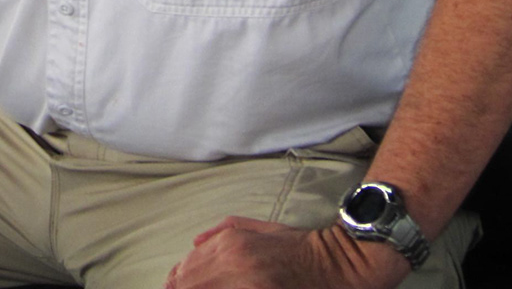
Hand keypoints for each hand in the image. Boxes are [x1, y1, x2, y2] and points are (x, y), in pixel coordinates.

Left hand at [164, 220, 406, 288]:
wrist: (338, 264)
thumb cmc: (298, 246)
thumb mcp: (260, 228)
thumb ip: (223, 231)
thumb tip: (194, 242)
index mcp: (231, 244)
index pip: (185, 272)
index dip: (175, 284)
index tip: (173, 287)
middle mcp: (235, 262)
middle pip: (190, 286)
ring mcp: (249, 284)